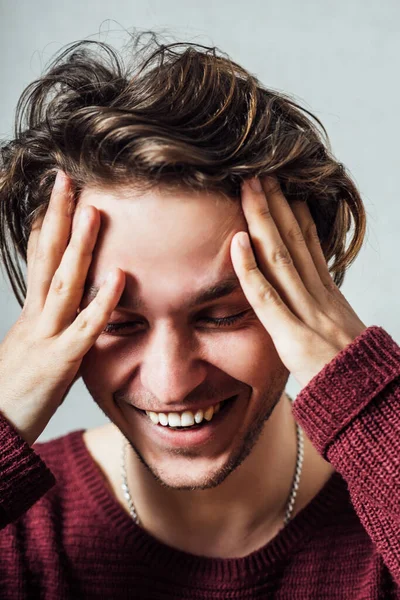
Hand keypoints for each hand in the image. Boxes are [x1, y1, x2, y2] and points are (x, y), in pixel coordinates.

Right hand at [0, 171, 123, 444]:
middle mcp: (35, 317)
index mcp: (30, 315)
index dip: (46, 226)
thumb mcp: (29, 353)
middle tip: (67, 179)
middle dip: (57, 216)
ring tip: (94, 210)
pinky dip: (102, 300)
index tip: (56, 196)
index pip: (36, 261)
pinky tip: (118, 275)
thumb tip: (64, 314)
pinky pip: (85, 325)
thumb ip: (48, 330)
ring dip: (79, 244)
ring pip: (63, 281)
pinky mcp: (60, 361)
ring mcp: (46, 336)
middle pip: (45, 257)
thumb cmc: (13, 396)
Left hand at [230, 176, 367, 389]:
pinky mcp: (294, 339)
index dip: (294, 215)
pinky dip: (250, 270)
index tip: (281, 189)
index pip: (309, 247)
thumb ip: (325, 317)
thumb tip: (315, 302)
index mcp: (329, 297)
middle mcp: (320, 298)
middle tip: (259, 173)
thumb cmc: (355, 379)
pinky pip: (268, 299)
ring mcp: (308, 315)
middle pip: (295, 242)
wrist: (373, 409)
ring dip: (263, 220)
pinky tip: (236, 243)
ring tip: (249, 188)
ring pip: (282, 258)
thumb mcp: (344, 337)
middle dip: (276, 204)